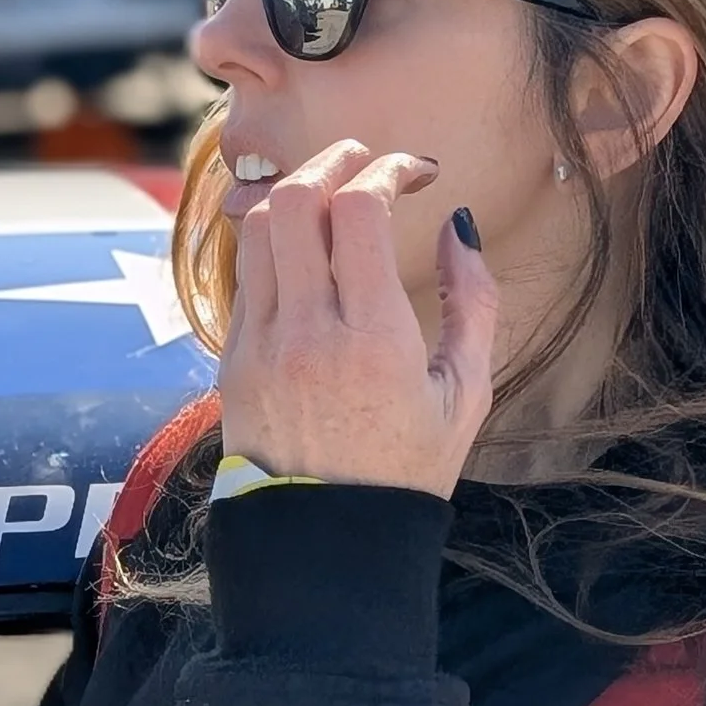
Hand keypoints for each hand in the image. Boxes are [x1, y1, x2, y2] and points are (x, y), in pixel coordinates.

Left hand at [215, 142, 496, 496]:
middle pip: (296, 201)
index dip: (389, 170)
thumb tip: (458, 227)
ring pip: (258, 229)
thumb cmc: (405, 473)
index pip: (359, 210)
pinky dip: (275, 245)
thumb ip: (472, 303)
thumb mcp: (465, 394)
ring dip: (295, 195)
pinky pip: (246, 276)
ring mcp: (260, 346)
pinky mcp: (233, 362)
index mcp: (372, 339)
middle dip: (333, 161)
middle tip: (367, 163)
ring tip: (332, 197)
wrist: (326, 544)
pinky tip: (306, 253)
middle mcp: (307, 334)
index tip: (417, 175)